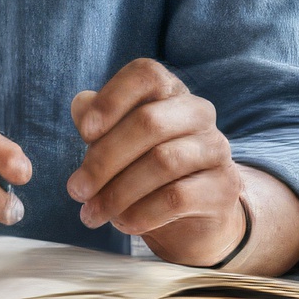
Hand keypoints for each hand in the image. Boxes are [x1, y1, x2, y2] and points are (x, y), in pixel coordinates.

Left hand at [68, 59, 255, 262]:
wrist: (193, 218)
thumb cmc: (147, 172)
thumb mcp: (118, 145)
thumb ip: (99, 124)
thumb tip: (81, 105)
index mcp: (171, 93)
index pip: (146, 75)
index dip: (112, 99)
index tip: (85, 132)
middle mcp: (199, 113)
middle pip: (149, 122)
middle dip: (104, 159)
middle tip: (76, 190)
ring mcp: (216, 149)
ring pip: (162, 162)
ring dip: (118, 192)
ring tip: (93, 213)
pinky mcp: (222, 187)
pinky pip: (177, 198)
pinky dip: (142, 213)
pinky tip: (124, 223)